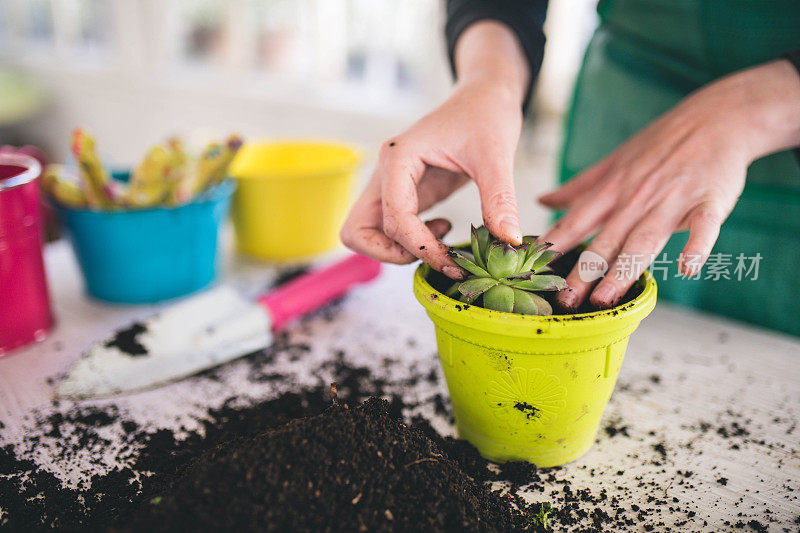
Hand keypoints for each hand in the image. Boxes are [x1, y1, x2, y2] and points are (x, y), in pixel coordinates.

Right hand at [340, 21, 530, 278]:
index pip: (393, 218)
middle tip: (436, 255)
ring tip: (443, 243)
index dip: (420, 247)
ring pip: (368, 232)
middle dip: (392, 254)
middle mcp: (386, 172)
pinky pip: (391, 228)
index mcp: (398, 158)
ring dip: (399, 250)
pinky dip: (411, 241)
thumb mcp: (497, 155)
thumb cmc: (486, 114)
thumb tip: (508, 241)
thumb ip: (500, 199)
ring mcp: (390, 184)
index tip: (454, 263)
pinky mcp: (404, 193)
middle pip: (358, 231)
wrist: (484, 96)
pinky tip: (444, 229)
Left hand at [539, 60, 799, 309]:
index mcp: (612, 190)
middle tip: (565, 301)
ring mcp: (672, 200)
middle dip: (584, 271)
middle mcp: (636, 197)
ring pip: (644, 240)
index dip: (555, 246)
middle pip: (606, 239)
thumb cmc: (662, 142)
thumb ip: (579, 187)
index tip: (534, 270)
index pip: (576, 222)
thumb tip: (541, 201)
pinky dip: (697, 246)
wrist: (717, 116)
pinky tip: (687, 268)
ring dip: (624, 269)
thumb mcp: (614, 161)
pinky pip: (702, 226)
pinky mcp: (708, 200)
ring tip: (605, 298)